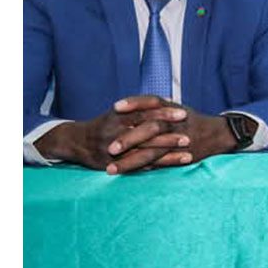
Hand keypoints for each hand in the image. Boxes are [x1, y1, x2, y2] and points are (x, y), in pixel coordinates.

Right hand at [35, 95, 191, 173]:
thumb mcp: (119, 111)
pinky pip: (141, 167)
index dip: (164, 113)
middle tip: (189, 136)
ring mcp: (118, 152)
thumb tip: (167, 99)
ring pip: (146, 154)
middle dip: (169, 136)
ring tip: (188, 155)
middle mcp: (118, 134)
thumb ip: (141, 105)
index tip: (183, 113)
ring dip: (168, 155)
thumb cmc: (105, 123)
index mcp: (119, 117)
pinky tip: (173, 167)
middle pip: (148, 134)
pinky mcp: (117, 166)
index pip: (146, 113)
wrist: (78, 142)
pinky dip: (158, 167)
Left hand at [106, 98, 241, 173]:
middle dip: (128, 139)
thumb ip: (156, 106)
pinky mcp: (180, 156)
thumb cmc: (192, 120)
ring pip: (151, 152)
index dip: (133, 104)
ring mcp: (177, 141)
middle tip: (109, 148)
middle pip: (149, 129)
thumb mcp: (176, 107)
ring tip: (110, 169)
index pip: (151, 103)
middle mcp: (174, 124)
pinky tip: (128, 175)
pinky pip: (159, 164)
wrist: (217, 134)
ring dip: (130, 162)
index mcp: (171, 109)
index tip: (115, 107)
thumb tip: (133, 103)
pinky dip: (143, 169)